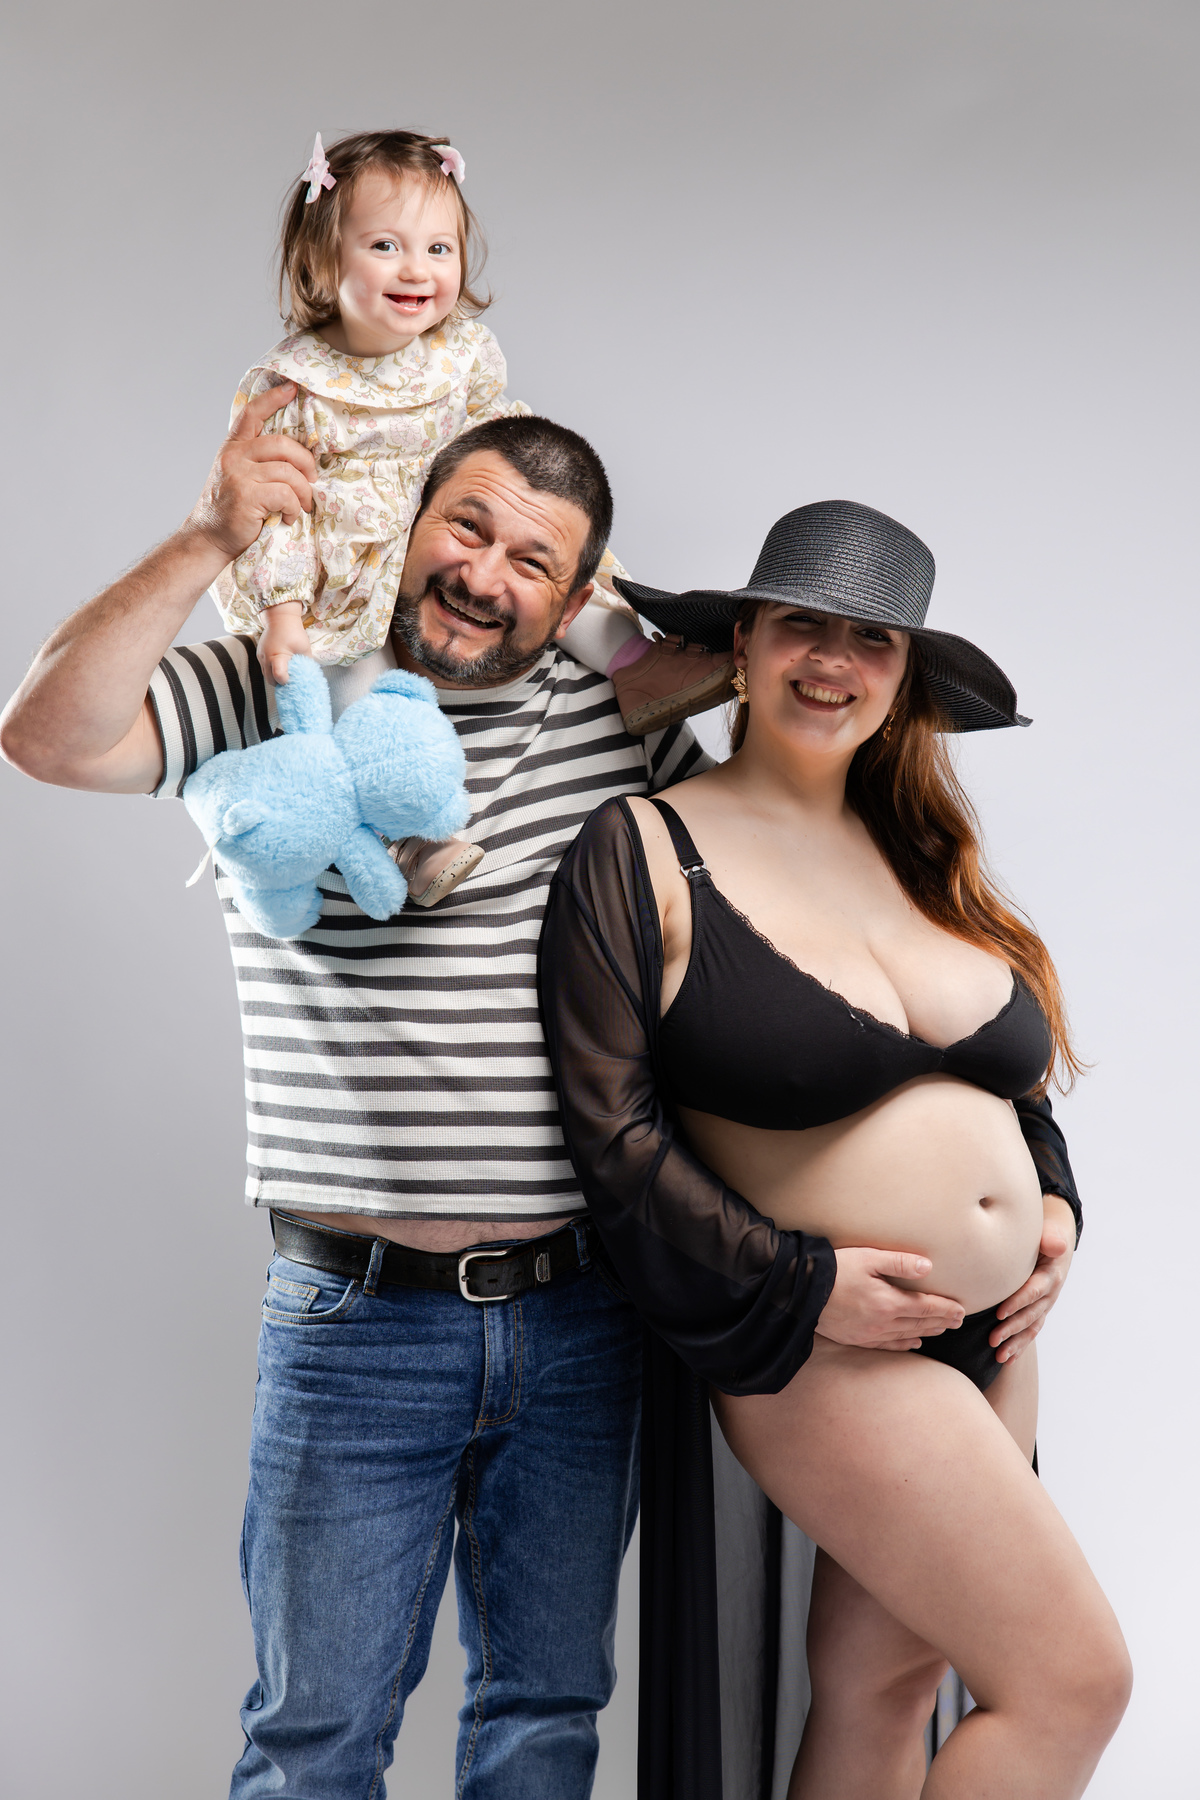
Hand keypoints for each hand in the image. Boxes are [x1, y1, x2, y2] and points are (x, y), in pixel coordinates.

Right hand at [188, 384, 315, 560]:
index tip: (291, 388)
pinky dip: (294, 507)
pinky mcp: (246, 496)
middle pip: (282, 444)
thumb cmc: (231, 513)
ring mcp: (238, 475)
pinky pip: (285, 493)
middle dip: (305, 463)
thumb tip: (297, 458)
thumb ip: (257, 463)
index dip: (272, 398)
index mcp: (233, 448)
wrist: (208, 540)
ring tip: (302, 506)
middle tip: (312, 481)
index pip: (251, 414)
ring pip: (288, 472)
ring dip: (303, 492)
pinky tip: (288, 517)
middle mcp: (233, 457)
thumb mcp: (238, 478)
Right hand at [258, 601, 312, 685]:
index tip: (293, 678)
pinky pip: (265, 668)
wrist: (279, 617)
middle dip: (280, 683)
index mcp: (278, 656)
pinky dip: (272, 671)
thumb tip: (309, 675)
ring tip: (287, 673)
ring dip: (275, 677)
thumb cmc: (294, 632)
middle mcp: (266, 658)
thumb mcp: (305, 648)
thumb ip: (306, 663)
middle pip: (271, 681)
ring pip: (266, 675)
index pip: (279, 676)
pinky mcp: (259, 654)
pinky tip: (281, 666)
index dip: (286, 681)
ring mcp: (261, 657)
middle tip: (291, 680)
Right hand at [817, 1248, 965, 1351]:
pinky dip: (904, 1345)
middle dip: (941, 1321)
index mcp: (888, 1302)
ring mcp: (869, 1333)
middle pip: (920, 1323)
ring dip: (927, 1332)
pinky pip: (887, 1345)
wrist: (801, 1290)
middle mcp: (882, 1322)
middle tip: (959, 1321)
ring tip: (942, 1329)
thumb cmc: (835, 1269)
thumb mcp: (868, 1258)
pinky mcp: (856, 1339)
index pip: (925, 1307)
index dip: (945, 1309)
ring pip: (906, 1335)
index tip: (962, 1310)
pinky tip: (913, 1344)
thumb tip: (928, 1267)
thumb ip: (900, 1262)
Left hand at [991, 1195, 1075, 1364]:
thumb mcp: (1051, 1233)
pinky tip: (1006, 1360)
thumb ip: (1052, 1238)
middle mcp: (1049, 1294)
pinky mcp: (1038, 1311)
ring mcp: (1044, 1305)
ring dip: (1014, 1343)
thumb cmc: (1046, 1235)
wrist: (1056, 1243)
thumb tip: (1055, 1245)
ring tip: (998, 1356)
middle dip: (1011, 1328)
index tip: (999, 1313)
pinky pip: (1030, 1331)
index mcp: (1050, 1275)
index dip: (1018, 1302)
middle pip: (1030, 1314)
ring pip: (1030, 1327)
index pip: (1033, 1291)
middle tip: (991, 1340)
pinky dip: (1019, 1346)